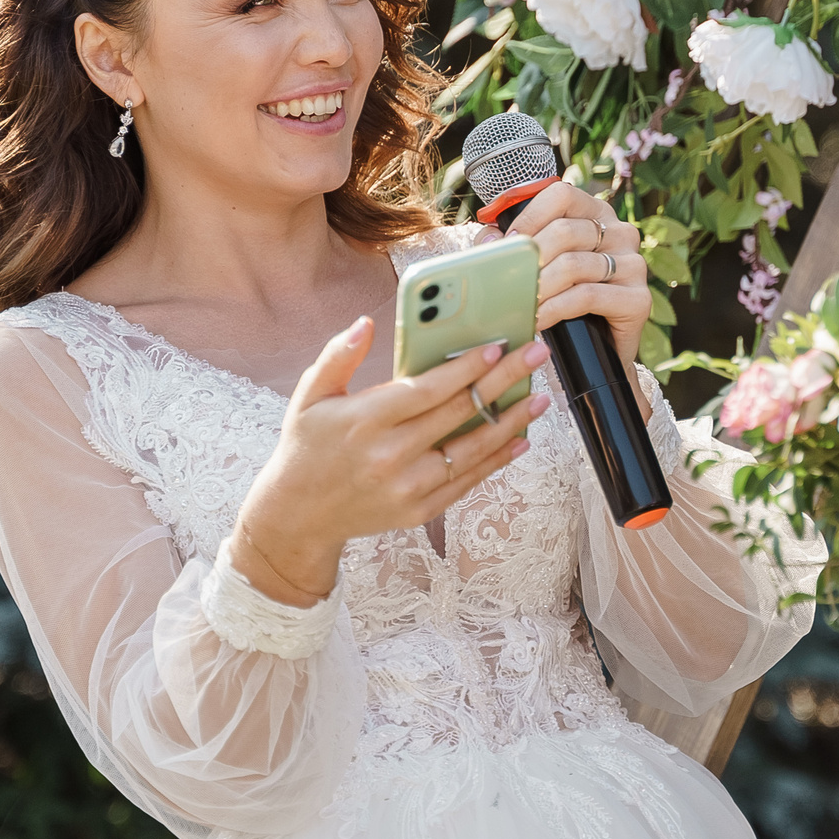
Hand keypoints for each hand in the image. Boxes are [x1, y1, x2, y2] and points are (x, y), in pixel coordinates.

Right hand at [231, 319, 550, 604]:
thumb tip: (366, 323)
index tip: (497, 346)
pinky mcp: (419, 510)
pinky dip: (497, 460)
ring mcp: (408, 488)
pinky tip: (519, 438)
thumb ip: (338, 356)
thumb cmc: (306, 446)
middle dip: (503, 380)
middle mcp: (389, 456)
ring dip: (512, 421)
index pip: (427, 390)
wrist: (298, 516)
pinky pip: (467, 481)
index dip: (466, 368)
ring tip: (540, 398)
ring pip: (473, 450)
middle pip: (459, 413)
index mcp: (364, 421)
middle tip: (535, 355)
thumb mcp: (310, 395)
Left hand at [489, 181, 649, 381]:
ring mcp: (633, 264)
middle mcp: (620, 233)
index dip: (529, 216)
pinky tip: (538, 319)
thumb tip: (490, 236)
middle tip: (508, 280)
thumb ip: (514, 246)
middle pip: (565, 231)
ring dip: (539, 287)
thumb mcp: (539, 266)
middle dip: (530, 258)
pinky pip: (587, 296)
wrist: (596, 350)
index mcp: (596, 213)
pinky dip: (555, 308)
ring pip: (573, 265)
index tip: (508, 242)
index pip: (561, 195)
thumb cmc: (563, 299)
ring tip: (518, 302)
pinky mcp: (638, 298)